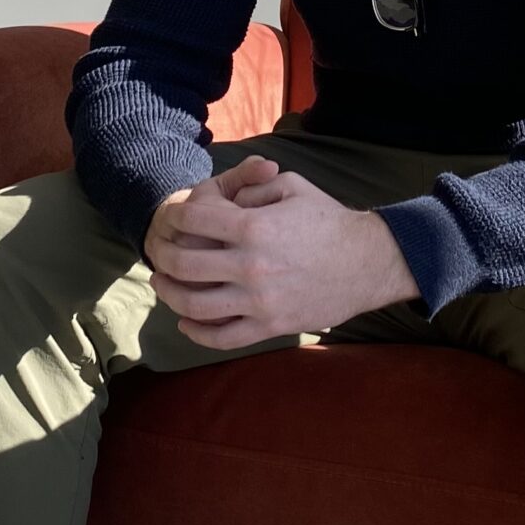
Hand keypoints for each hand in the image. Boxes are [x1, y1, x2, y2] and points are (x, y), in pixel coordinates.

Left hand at [146, 166, 419, 350]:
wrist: (367, 262)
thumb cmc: (328, 220)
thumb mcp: (291, 186)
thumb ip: (251, 187)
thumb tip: (219, 202)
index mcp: (253, 228)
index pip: (193, 221)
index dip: (174, 217)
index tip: (170, 218)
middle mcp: (250, 266)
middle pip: (184, 266)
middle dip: (162, 257)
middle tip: (156, 253)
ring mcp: (258, 301)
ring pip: (195, 306)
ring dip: (171, 295)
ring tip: (163, 285)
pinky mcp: (270, 326)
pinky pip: (223, 337)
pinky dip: (197, 332)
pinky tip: (186, 322)